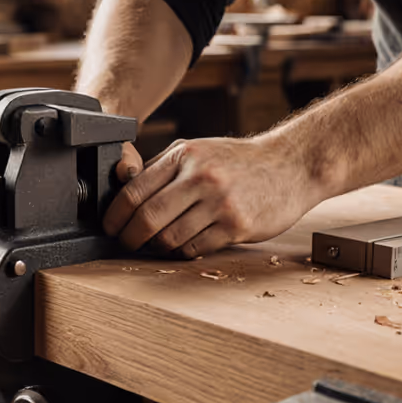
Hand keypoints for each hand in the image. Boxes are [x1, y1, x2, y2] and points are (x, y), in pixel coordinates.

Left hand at [103, 136, 322, 256]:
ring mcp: (220, 202)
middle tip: (127, 243)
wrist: (291, 165)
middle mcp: (200, 177)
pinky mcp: (236, 226)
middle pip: (147, 218)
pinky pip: (195, 249)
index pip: (134, 190)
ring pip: (169, 238)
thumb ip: (162, 168)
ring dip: (157, 247)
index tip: (110, 227)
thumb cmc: (239, 161)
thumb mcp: (198, 150)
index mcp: (184, 155)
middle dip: (130, 237)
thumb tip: (121, 186)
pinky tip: (183, 246)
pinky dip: (183, 252)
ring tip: (157, 244)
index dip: (115, 215)